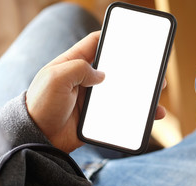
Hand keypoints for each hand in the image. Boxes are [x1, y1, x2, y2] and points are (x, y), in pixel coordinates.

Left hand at [26, 31, 165, 152]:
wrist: (38, 137)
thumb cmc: (41, 105)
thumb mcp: (55, 78)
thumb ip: (79, 69)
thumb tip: (102, 76)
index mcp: (73, 63)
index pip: (94, 43)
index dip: (112, 38)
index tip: (131, 38)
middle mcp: (85, 79)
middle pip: (114, 68)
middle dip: (134, 68)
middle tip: (153, 70)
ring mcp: (92, 98)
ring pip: (121, 91)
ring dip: (138, 92)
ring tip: (157, 94)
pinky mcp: (96, 116)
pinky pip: (119, 111)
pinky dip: (133, 112)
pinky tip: (146, 115)